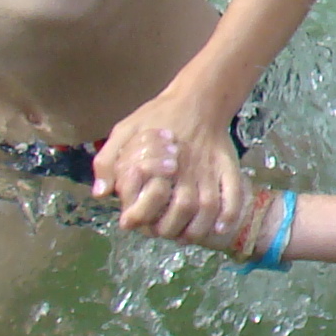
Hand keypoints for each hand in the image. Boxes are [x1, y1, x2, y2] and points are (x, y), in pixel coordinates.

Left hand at [93, 96, 251, 245]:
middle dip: (169, 228)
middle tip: (160, 232)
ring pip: (208, 207)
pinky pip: (233, 194)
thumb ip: (107, 161)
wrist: (197, 98)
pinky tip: (219, 228)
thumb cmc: (158, 117)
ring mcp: (210, 169)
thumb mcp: (124, 131)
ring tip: (185, 237)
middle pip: (182, 209)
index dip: (140, 217)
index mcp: (160, 161)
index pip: (150, 200)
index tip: (132, 223)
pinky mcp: (228, 167)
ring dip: (198, 228)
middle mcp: (186, 168)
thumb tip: (102, 194)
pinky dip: (228, 215)